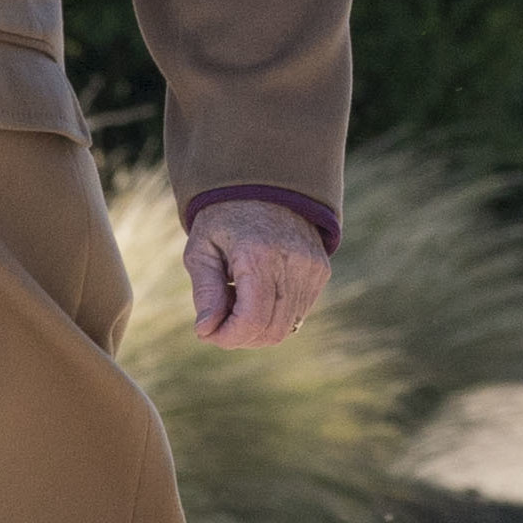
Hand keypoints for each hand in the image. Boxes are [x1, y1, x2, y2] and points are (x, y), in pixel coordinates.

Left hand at [184, 200, 331, 348]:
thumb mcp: (201, 250)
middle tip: (219, 321)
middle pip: (271, 330)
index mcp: (257, 255)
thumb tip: (206, 331)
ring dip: (258, 327)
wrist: (265, 184)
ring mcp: (312, 267)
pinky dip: (274, 314)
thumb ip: (205, 292)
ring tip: (237, 302)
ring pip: (287, 327)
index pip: (251, 321)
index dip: (228, 338)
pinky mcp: (321, 270)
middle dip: (241, 337)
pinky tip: (257, 293)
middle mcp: (292, 262)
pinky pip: (298, 313)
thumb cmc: (224, 218)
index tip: (209, 333)